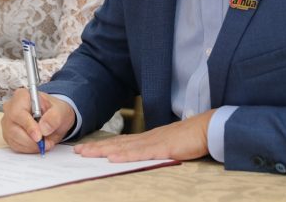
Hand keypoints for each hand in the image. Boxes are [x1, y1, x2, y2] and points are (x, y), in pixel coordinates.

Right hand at [2, 89, 74, 153]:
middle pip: (13, 128)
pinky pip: (14, 145)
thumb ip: (54, 117)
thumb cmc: (54, 111)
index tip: (39, 136)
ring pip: (13, 139)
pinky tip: (38, 144)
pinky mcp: (8, 134)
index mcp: (21, 96)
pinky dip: (28, 149)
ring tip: (46, 143)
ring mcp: (8, 122)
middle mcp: (10, 108)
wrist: (54, 118)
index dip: (28, 126)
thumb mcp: (61, 111)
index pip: (18, 113)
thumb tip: (44, 128)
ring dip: (31, 146)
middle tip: (47, 144)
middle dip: (31, 140)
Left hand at [74, 110, 214, 161]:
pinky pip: (141, 153)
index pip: (122, 143)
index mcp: (149, 138)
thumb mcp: (171, 145)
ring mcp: (154, 142)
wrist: (209, 127)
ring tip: (87, 154)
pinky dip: (125, 156)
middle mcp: (148, 138)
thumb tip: (145, 157)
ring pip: (124, 148)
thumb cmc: (193, 138)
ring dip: (104, 151)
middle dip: (96, 148)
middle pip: (117, 144)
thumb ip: (157, 151)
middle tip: (77, 151)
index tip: (86, 149)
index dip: (103, 146)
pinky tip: (113, 159)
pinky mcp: (163, 148)